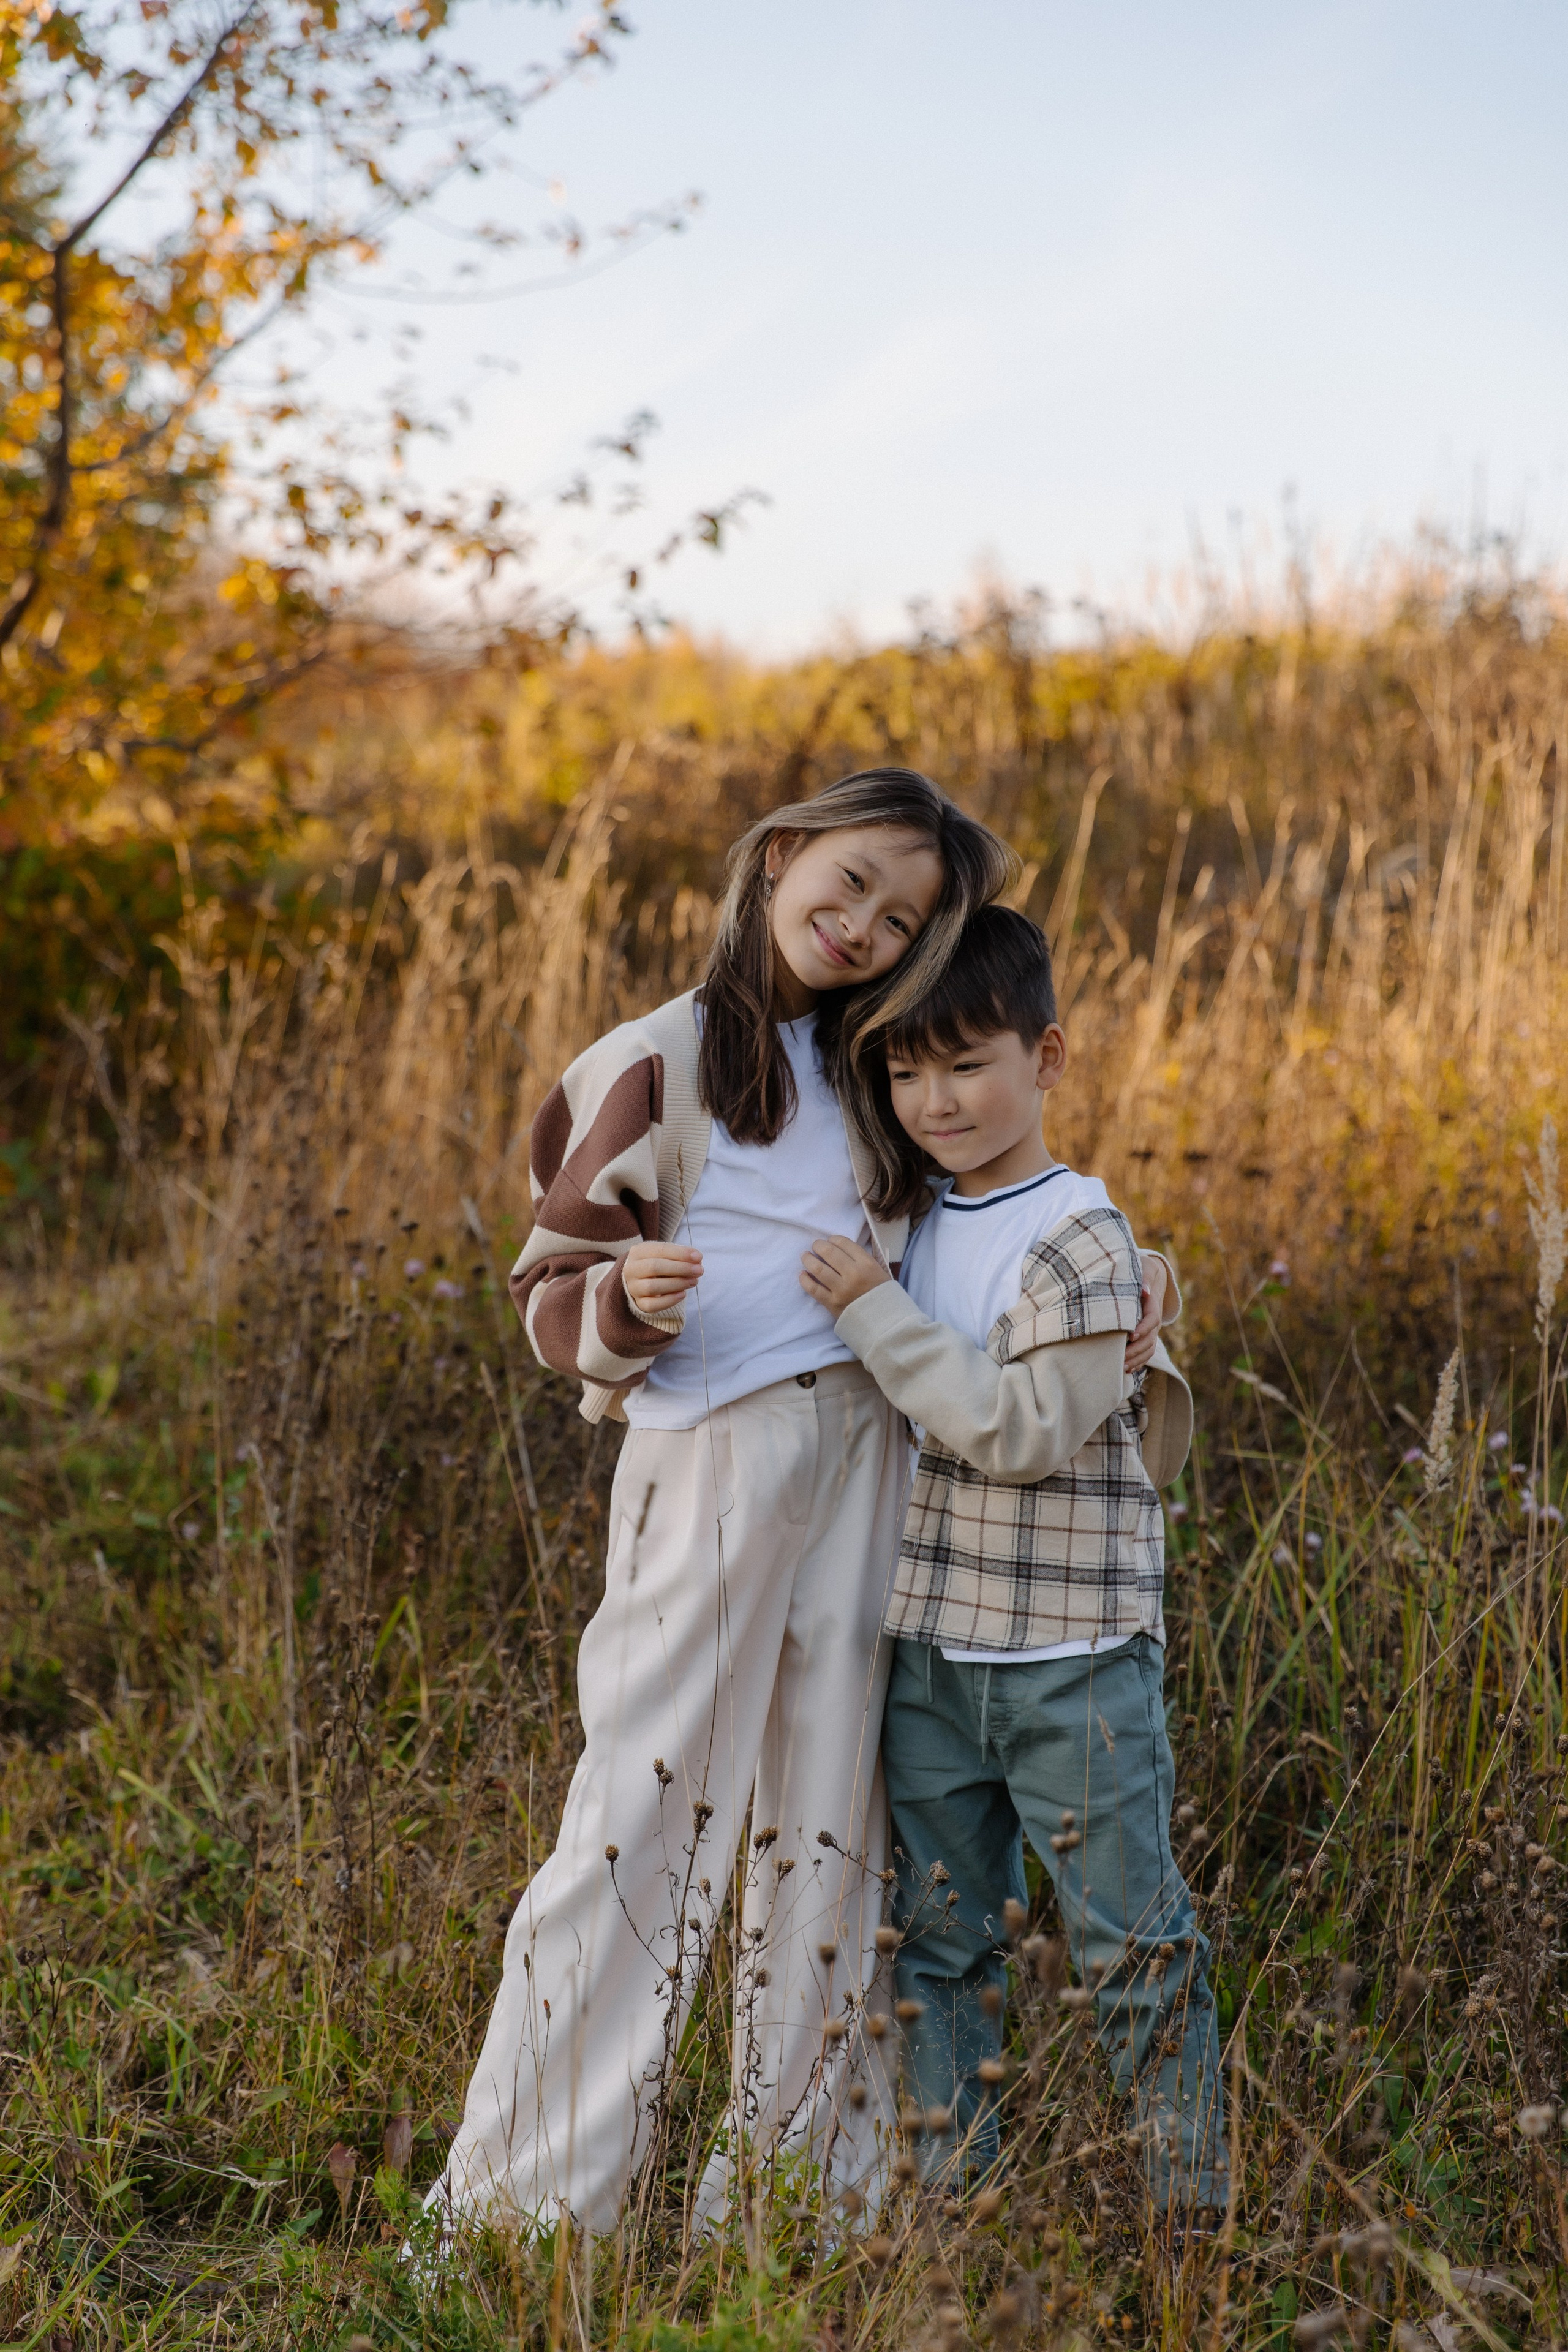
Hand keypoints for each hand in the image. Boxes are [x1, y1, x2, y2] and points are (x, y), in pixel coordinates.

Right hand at [623, 1241, 701, 1315]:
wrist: (641, 1279)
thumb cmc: (658, 1263)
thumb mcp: (665, 1254)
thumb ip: (679, 1256)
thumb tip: (697, 1260)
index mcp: (638, 1252)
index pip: (660, 1250)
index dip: (680, 1253)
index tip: (698, 1257)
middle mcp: (631, 1269)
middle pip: (655, 1267)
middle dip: (680, 1268)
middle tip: (699, 1270)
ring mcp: (633, 1288)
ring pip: (653, 1287)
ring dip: (677, 1284)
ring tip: (693, 1281)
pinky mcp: (639, 1303)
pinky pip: (652, 1305)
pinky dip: (670, 1300)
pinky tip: (683, 1294)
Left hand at [800, 1235, 890, 1314]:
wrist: (883, 1320)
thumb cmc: (880, 1293)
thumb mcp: (878, 1270)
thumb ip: (860, 1258)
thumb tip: (837, 1247)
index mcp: (867, 1264)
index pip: (844, 1243)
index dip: (833, 1239)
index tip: (829, 1240)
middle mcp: (853, 1274)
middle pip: (829, 1252)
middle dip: (818, 1245)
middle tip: (815, 1245)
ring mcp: (842, 1290)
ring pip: (818, 1269)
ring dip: (808, 1259)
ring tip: (805, 1256)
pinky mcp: (832, 1304)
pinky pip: (813, 1289)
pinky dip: (805, 1280)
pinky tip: (802, 1274)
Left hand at [1125, 1257, 1166, 1375]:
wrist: (1147, 1278)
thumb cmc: (1140, 1271)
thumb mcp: (1144, 1269)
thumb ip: (1144, 1278)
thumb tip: (1144, 1291)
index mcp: (1153, 1306)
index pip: (1152, 1319)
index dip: (1143, 1329)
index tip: (1130, 1336)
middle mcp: (1155, 1321)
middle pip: (1150, 1339)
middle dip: (1136, 1349)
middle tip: (1121, 1357)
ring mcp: (1151, 1331)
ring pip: (1149, 1349)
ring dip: (1137, 1359)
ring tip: (1122, 1366)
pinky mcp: (1146, 1337)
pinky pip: (1146, 1352)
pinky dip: (1138, 1362)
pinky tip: (1126, 1369)